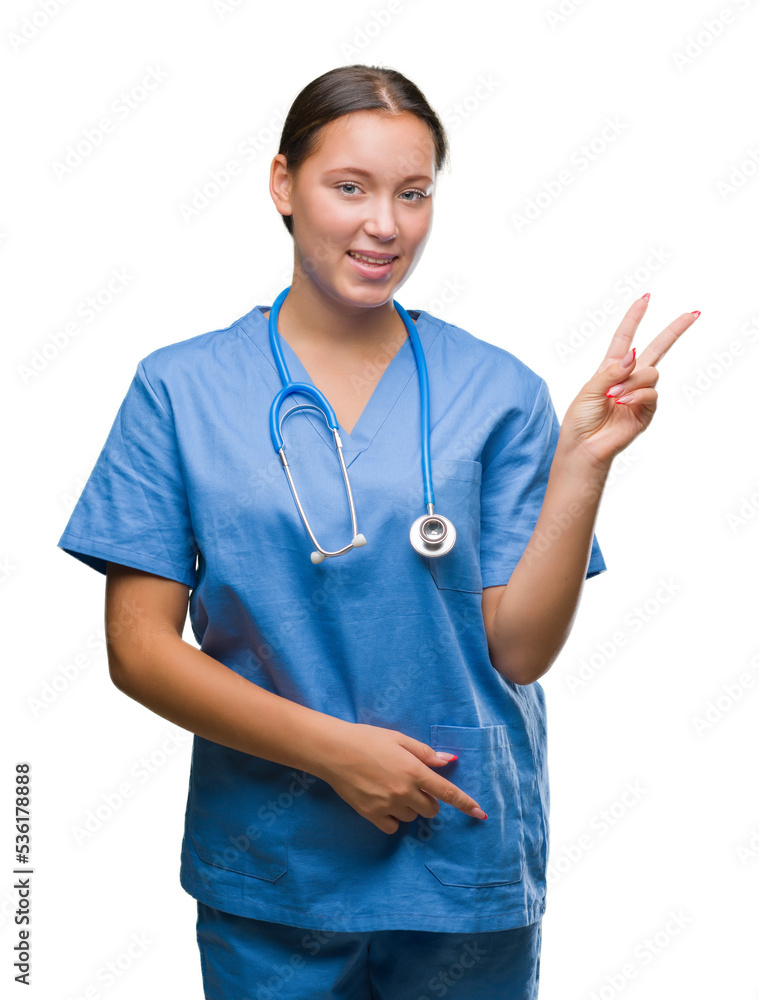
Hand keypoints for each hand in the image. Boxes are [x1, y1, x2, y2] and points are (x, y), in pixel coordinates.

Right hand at [315, 723, 486, 834]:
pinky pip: (392, 827)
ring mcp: (387, 805)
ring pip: (412, 818)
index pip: (447, 792)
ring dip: (409, 808)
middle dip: (427, 800)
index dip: (466, 804)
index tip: (481, 815)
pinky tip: (383, 802)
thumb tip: (448, 762)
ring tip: (391, 789)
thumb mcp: (399, 739)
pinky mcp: (371, 814)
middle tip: (412, 785)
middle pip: (431, 809)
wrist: (333, 750)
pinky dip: (392, 819)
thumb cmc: (367, 739)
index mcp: (414, 770)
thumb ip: (425, 753)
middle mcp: (404, 791)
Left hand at [560, 294, 699, 469]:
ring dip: (631, 382)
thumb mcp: (589, 390)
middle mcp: (628, 378)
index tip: (645, 298)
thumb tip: (633, 354)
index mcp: (610, 369)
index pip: (625, 338)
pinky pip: (651, 393)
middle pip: (656, 349)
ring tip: (614, 397)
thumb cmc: (580, 420)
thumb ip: (611, 371)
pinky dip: (636, 395)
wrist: (584, 447)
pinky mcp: (646, 411)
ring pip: (650, 373)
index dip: (634, 319)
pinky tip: (622, 403)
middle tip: (693, 314)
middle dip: (674, 331)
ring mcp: (639, 394)